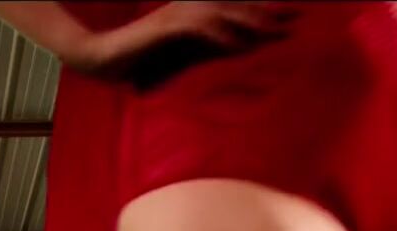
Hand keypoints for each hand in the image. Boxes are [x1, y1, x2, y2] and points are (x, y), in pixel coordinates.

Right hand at [152, 1, 296, 50]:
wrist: (100, 57)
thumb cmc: (138, 58)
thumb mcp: (178, 54)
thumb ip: (205, 48)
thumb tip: (238, 49)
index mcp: (191, 12)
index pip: (233, 8)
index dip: (262, 10)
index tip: (291, 17)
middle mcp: (187, 8)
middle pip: (234, 6)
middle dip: (266, 11)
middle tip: (295, 18)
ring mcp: (175, 17)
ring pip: (222, 13)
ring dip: (249, 21)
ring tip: (274, 32)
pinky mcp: (164, 29)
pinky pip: (199, 28)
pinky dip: (220, 36)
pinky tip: (238, 45)